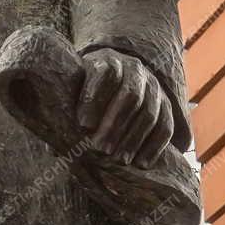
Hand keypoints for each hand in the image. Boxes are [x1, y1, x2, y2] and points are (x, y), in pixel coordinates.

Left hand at [77, 48, 174, 167]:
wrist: (115, 80)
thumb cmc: (83, 90)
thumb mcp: (73, 89)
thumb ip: (66, 107)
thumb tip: (57, 140)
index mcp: (107, 61)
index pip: (105, 74)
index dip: (94, 98)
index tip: (83, 125)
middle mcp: (135, 69)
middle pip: (130, 96)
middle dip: (115, 124)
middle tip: (101, 149)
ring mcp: (153, 87)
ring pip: (149, 112)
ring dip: (134, 138)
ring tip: (120, 160)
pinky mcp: (166, 104)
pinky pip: (165, 126)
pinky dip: (155, 146)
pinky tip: (142, 164)